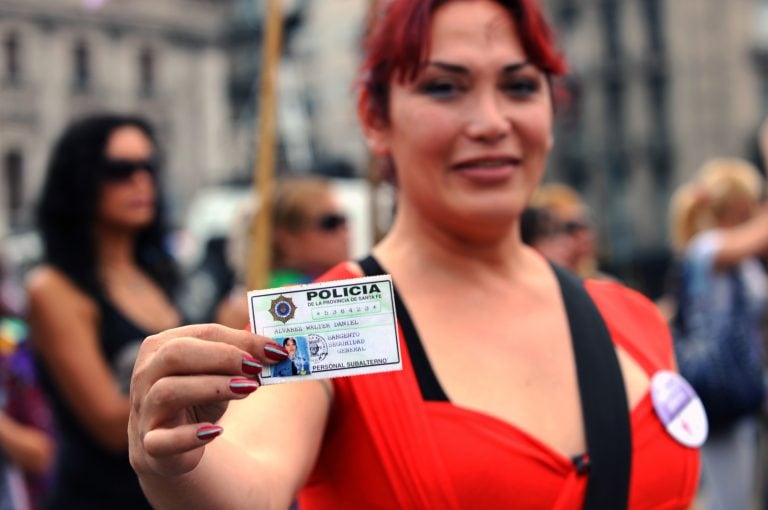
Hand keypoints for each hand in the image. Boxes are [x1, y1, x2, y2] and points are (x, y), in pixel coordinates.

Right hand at [128, 324, 287, 478]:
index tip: (276, 350)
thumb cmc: (200, 398)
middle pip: (176, 354)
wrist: (173, 445)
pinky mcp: (149, 447)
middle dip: (222, 357)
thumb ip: (243, 359)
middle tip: (256, 367)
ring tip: (248, 390)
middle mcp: (145, 375)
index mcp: (162, 346)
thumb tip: (277, 351)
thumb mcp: (220, 373)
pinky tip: (216, 431)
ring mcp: (144, 410)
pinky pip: (161, 441)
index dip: (242, 340)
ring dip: (213, 387)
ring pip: (168, 391)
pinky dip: (189, 436)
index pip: (203, 333)